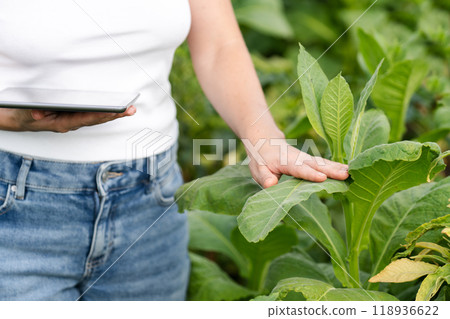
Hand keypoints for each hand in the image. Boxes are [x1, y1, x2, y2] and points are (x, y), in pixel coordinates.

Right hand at [0, 106, 135, 132]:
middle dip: (114, 115)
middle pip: (96, 119)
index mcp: (62, 123)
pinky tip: (115, 109)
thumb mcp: (25, 112)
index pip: (86, 119)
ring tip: (129, 109)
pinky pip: (91, 115)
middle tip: (131, 109)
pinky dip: (104, 111)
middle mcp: (70, 123)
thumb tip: (40, 113)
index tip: (115, 112)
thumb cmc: (21, 114)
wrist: (15, 118)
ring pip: (96, 117)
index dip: (101, 115)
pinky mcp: (71, 116)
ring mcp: (71, 120)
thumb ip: (33, 113)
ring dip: (113, 114)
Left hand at [245, 138, 348, 187]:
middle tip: (346, 175)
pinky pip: (324, 163)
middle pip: (316, 164)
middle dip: (331, 170)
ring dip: (337, 167)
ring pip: (323, 163)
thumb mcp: (257, 168)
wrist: (266, 141)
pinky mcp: (311, 160)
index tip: (322, 178)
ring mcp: (306, 158)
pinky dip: (337, 166)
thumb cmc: (260, 158)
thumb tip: (270, 185)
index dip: (310, 174)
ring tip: (352, 172)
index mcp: (285, 162)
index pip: (298, 169)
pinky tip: (349, 170)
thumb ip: (264, 177)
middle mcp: (299, 158)